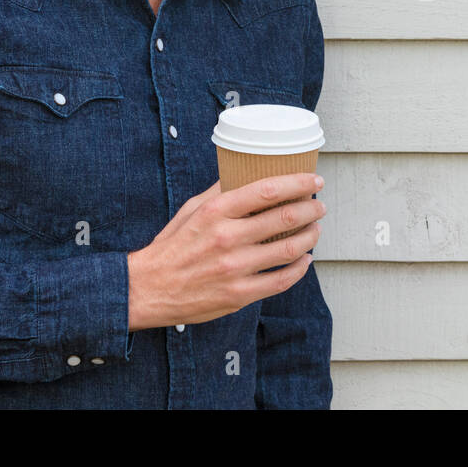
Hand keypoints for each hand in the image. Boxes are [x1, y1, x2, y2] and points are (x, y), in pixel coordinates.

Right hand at [126, 172, 324, 331]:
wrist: (147, 289)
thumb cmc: (172, 246)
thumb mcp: (191, 209)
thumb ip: (220, 192)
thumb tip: (245, 172)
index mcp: (216, 211)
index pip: (268, 190)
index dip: (299, 183)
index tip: (314, 180)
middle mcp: (227, 238)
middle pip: (285, 218)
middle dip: (311, 209)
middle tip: (319, 206)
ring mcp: (235, 268)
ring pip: (289, 249)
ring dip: (310, 237)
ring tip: (316, 229)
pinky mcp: (239, 295)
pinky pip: (281, 281)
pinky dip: (300, 269)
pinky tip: (305, 260)